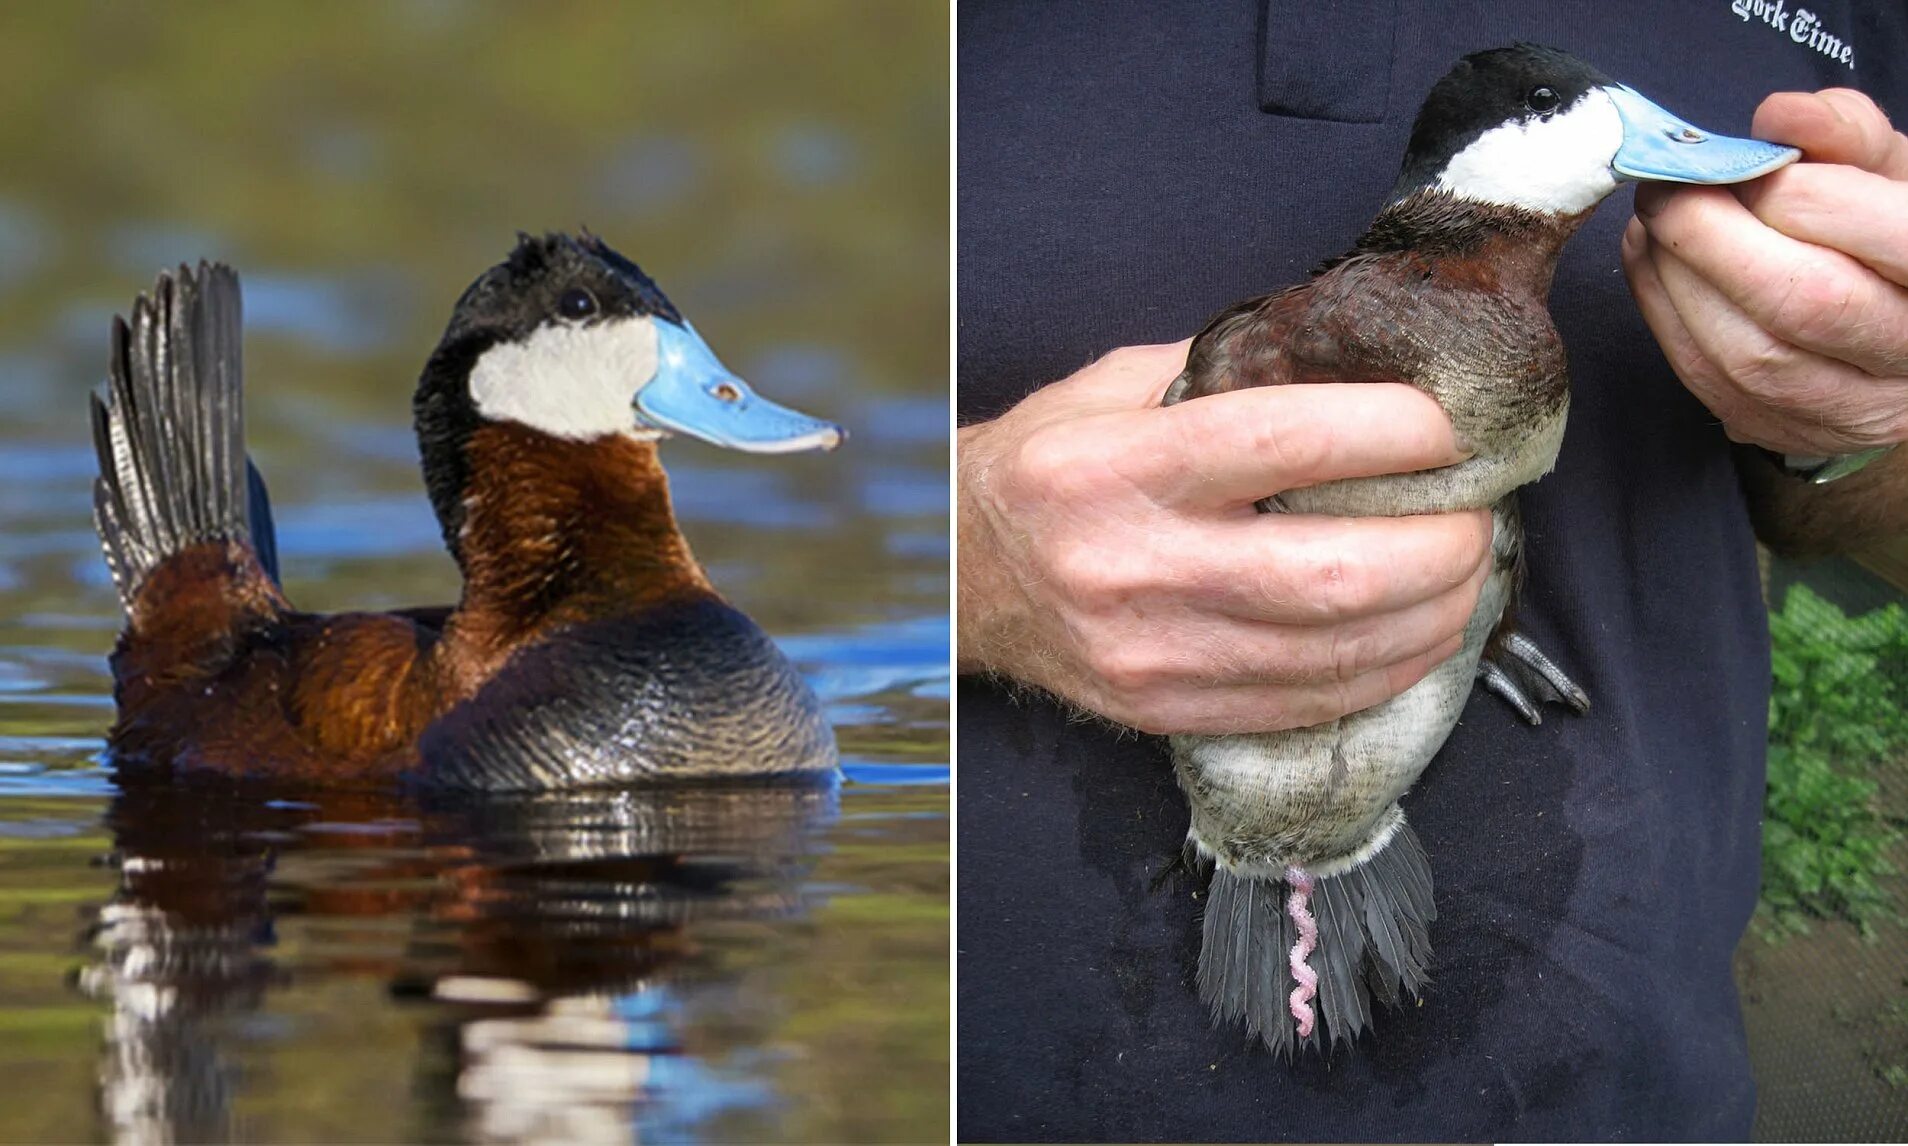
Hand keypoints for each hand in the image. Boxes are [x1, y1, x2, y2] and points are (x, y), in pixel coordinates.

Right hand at [957, 340, 1491, 735]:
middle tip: (1477, 510)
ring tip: (1466, 569)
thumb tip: (1357, 358)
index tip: (1450, 422)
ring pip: (1334, 651)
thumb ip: (1224, 371)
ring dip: (1434, 613)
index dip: (1388, 432)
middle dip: (1437, 544)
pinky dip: (1388, 667)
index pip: (1277, 443)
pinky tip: (1420, 630)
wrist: (967, 580)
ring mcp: (1150, 653)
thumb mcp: (1113, 390)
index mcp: (1110, 466)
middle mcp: (1128, 566)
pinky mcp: (1166, 710)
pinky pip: (1308, 703)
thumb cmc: (1051, 467)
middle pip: (1328, 574)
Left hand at [1622, 88, 1907, 456]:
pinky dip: (1661, 307)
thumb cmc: (1886, 237)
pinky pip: (1700, 375)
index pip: (1889, 239)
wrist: (1889, 334)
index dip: (1801, 196)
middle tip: (1670, 186)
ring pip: (1744, 351)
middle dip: (1715, 235)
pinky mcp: (1773, 429)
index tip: (1747, 163)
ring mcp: (1841, 408)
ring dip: (1676, 273)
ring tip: (1657, 216)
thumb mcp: (1891, 173)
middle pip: (1805, 302)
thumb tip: (1779, 115)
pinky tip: (1654, 257)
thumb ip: (1846, 132)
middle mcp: (1905, 355)